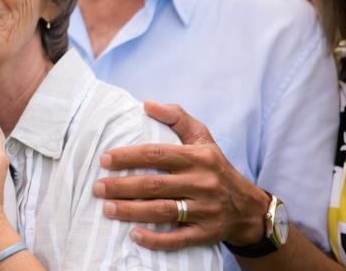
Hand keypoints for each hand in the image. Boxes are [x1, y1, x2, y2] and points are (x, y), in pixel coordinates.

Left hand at [93, 101, 266, 250]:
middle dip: (122, 187)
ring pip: (162, 211)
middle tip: (97, 188)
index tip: (104, 160)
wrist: (248, 208)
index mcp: (198, 158)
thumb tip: (147, 105)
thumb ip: (176, 117)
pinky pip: (178, 239)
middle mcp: (203, 183)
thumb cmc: (214, 166)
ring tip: (106, 209)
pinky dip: (156, 239)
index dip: (128, 157)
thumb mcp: (202, 138)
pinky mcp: (207, 234)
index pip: (157, 154)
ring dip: (131, 211)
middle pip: (155, 185)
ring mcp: (206, 210)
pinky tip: (134, 235)